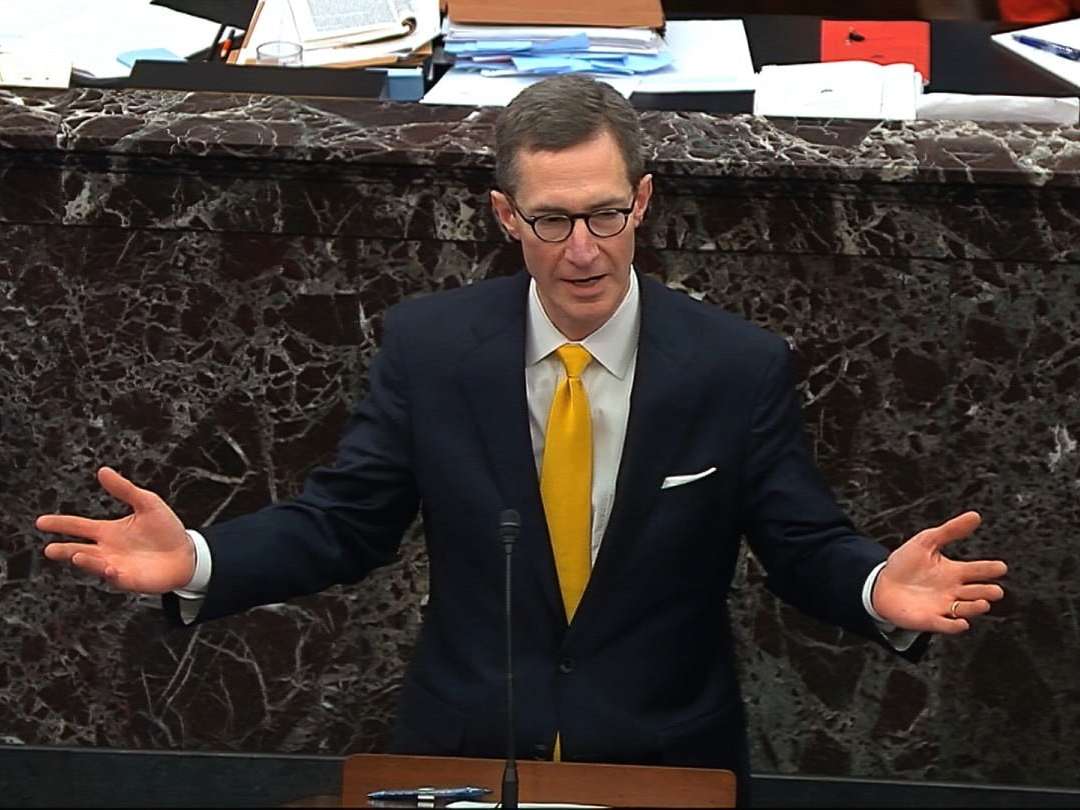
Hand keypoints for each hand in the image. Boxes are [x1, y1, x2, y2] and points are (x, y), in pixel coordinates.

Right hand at [37, 467, 194, 593]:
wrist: (187, 553)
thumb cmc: (166, 529)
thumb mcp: (147, 503)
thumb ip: (124, 489)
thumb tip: (103, 470)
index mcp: (109, 531)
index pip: (79, 526)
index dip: (61, 523)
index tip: (41, 521)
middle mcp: (107, 550)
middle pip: (78, 550)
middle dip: (63, 550)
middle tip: (50, 549)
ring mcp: (115, 565)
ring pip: (93, 564)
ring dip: (84, 561)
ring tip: (75, 555)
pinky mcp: (128, 579)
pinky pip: (114, 577)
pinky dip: (108, 572)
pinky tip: (108, 566)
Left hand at [872, 511, 1006, 633]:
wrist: (880, 583)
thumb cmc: (905, 564)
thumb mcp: (926, 542)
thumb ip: (950, 531)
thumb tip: (975, 516)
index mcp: (955, 572)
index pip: (977, 570)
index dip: (989, 569)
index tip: (1000, 567)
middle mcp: (954, 591)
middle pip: (977, 592)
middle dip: (987, 592)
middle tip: (995, 590)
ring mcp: (944, 606)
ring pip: (966, 609)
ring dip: (975, 608)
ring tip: (983, 603)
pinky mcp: (931, 619)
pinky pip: (946, 625)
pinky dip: (955, 626)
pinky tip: (962, 622)